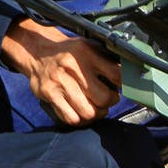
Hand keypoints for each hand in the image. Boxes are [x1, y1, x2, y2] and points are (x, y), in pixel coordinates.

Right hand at [1, 17, 121, 125]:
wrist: (37, 52)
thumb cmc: (68, 53)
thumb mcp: (88, 47)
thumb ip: (106, 60)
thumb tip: (130, 72)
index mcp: (86, 53)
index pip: (116, 74)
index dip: (123, 85)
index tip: (121, 87)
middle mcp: (72, 67)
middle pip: (103, 98)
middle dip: (110, 102)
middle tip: (108, 99)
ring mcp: (59, 82)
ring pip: (88, 112)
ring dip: (96, 113)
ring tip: (97, 107)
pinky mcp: (49, 94)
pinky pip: (71, 118)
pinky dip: (80, 120)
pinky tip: (82, 113)